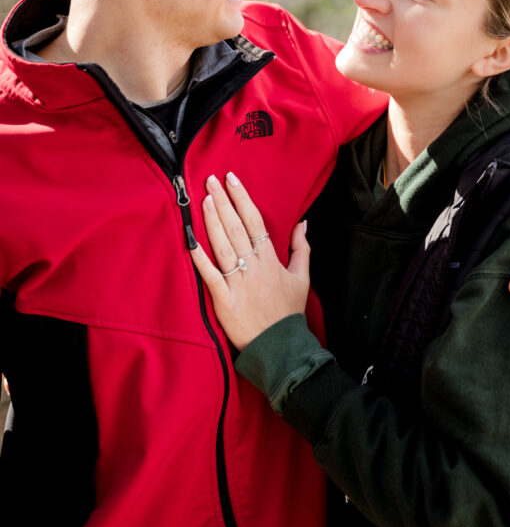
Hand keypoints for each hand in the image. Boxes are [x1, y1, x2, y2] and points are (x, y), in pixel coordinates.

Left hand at [191, 172, 309, 350]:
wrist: (280, 346)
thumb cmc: (289, 311)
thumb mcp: (302, 278)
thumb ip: (302, 248)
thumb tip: (303, 222)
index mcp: (271, 260)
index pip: (255, 222)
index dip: (242, 198)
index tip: (232, 179)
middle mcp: (254, 267)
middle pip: (236, 228)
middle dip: (223, 201)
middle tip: (211, 180)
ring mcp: (238, 283)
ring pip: (223, 246)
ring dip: (212, 222)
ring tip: (204, 199)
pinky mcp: (224, 300)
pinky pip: (210, 275)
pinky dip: (200, 259)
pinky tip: (190, 241)